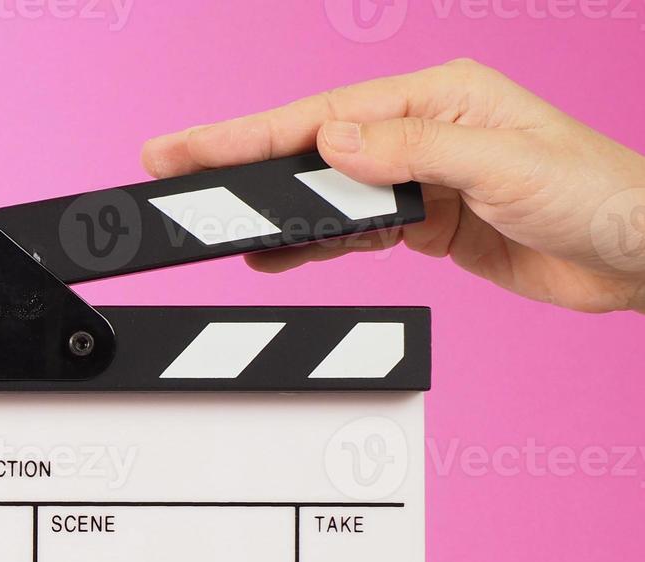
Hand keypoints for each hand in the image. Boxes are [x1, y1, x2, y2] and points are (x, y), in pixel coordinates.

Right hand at [141, 58, 644, 314]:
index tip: (188, 146)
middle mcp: (423, 130)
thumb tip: (334, 141)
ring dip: (270, 211)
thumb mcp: (504, 163)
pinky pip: (353, 231)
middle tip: (171, 172)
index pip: (321, 116)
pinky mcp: (430, 223)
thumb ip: (412, 150)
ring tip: (211, 226)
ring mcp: (423, 177)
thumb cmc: (601, 193)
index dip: (246, 134)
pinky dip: (312, 244)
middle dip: (239, 163)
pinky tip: (277, 253)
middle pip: (310, 149)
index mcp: (438, 97)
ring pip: (325, 193)